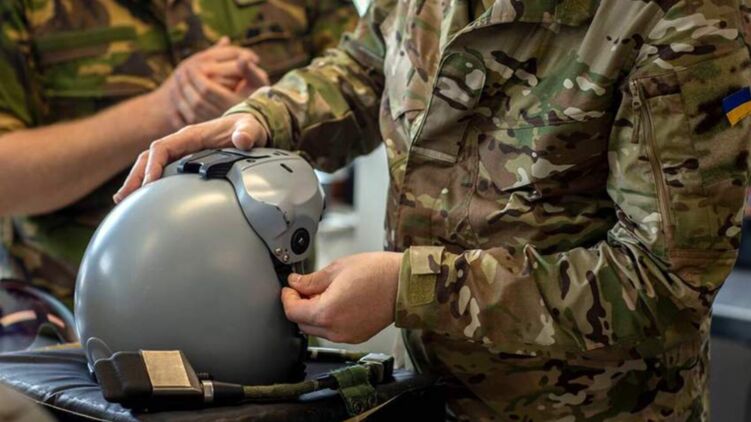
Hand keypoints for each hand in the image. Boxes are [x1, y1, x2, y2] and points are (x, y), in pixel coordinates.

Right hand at [113, 114, 266, 201]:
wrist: (248, 129)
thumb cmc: (247, 129)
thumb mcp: (251, 129)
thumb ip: (248, 134)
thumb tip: (243, 140)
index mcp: (191, 135)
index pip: (162, 147)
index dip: (153, 164)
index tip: (148, 183)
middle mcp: (180, 143)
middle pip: (149, 157)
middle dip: (135, 176)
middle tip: (123, 197)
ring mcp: (180, 153)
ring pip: (150, 165)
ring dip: (135, 181)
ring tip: (122, 201)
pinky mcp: (183, 162)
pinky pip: (160, 172)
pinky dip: (147, 184)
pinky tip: (140, 200)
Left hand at [152, 37, 269, 128]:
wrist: (258, 121)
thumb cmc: (257, 97)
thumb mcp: (258, 81)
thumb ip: (249, 70)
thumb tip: (242, 59)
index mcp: (234, 104)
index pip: (207, 89)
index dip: (197, 76)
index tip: (190, 65)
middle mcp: (224, 118)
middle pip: (197, 100)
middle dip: (187, 84)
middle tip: (181, 70)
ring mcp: (216, 128)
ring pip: (191, 110)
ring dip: (182, 94)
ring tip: (179, 81)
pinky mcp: (209, 133)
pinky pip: (189, 120)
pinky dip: (181, 107)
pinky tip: (179, 98)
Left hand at [281, 252, 402, 343]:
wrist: (404, 284)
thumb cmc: (377, 273)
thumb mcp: (337, 269)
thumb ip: (311, 280)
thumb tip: (295, 283)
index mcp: (326, 312)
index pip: (293, 312)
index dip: (287, 298)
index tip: (289, 287)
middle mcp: (335, 330)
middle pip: (302, 323)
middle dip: (299, 306)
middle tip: (304, 288)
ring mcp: (347, 335)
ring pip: (318, 329)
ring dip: (314, 313)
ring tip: (324, 293)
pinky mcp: (357, 336)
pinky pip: (334, 331)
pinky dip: (329, 319)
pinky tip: (337, 302)